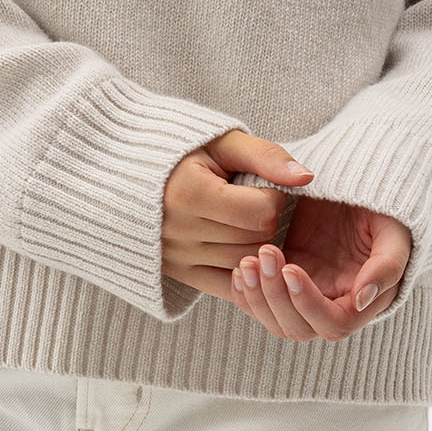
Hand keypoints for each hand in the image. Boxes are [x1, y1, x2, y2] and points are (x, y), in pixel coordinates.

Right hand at [161, 129, 316, 299]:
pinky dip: (241, 272)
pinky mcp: (178, 274)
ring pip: (245, 265)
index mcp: (189, 193)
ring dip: (253, 244)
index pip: (260, 213)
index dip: (272, 197)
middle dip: (264, 220)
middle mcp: (180, 231)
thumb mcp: (221, 142)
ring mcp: (177, 257)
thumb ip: (265, 157)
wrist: (125, 172)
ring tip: (238, 218)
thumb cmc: (181, 151)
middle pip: (255, 241)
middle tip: (250, 200)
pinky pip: (227, 288)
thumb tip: (306, 177)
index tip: (259, 184)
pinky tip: (239, 247)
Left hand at [232, 194, 411, 339]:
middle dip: (276, 297)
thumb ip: (387, 266)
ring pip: (275, 320)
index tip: (291, 268)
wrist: (360, 191)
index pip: (333, 324)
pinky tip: (240, 269)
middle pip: (298, 328)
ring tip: (248, 262)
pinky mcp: (286, 279)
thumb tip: (362, 299)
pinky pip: (262, 301)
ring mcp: (306, 294)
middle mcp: (332, 305)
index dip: (309, 304)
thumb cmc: (386, 213)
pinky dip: (247, 293)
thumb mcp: (395, 232)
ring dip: (257, 297)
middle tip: (264, 254)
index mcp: (361, 302)